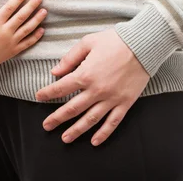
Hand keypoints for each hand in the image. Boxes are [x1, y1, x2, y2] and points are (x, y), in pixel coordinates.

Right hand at [0, 0, 46, 73]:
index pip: (9, 8)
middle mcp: (5, 31)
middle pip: (21, 16)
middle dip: (31, 6)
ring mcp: (12, 41)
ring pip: (27, 28)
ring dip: (37, 19)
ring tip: (44, 11)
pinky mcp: (15, 50)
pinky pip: (28, 42)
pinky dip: (36, 36)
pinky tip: (42, 30)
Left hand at [35, 28, 148, 145]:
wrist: (143, 45)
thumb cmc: (114, 41)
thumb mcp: (88, 42)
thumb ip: (70, 58)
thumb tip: (55, 72)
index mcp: (85, 74)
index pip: (61, 88)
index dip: (48, 94)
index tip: (39, 97)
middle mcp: (96, 90)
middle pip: (72, 109)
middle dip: (57, 118)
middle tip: (46, 126)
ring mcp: (111, 98)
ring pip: (90, 119)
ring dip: (76, 130)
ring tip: (65, 139)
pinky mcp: (125, 102)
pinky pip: (113, 122)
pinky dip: (104, 133)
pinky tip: (95, 141)